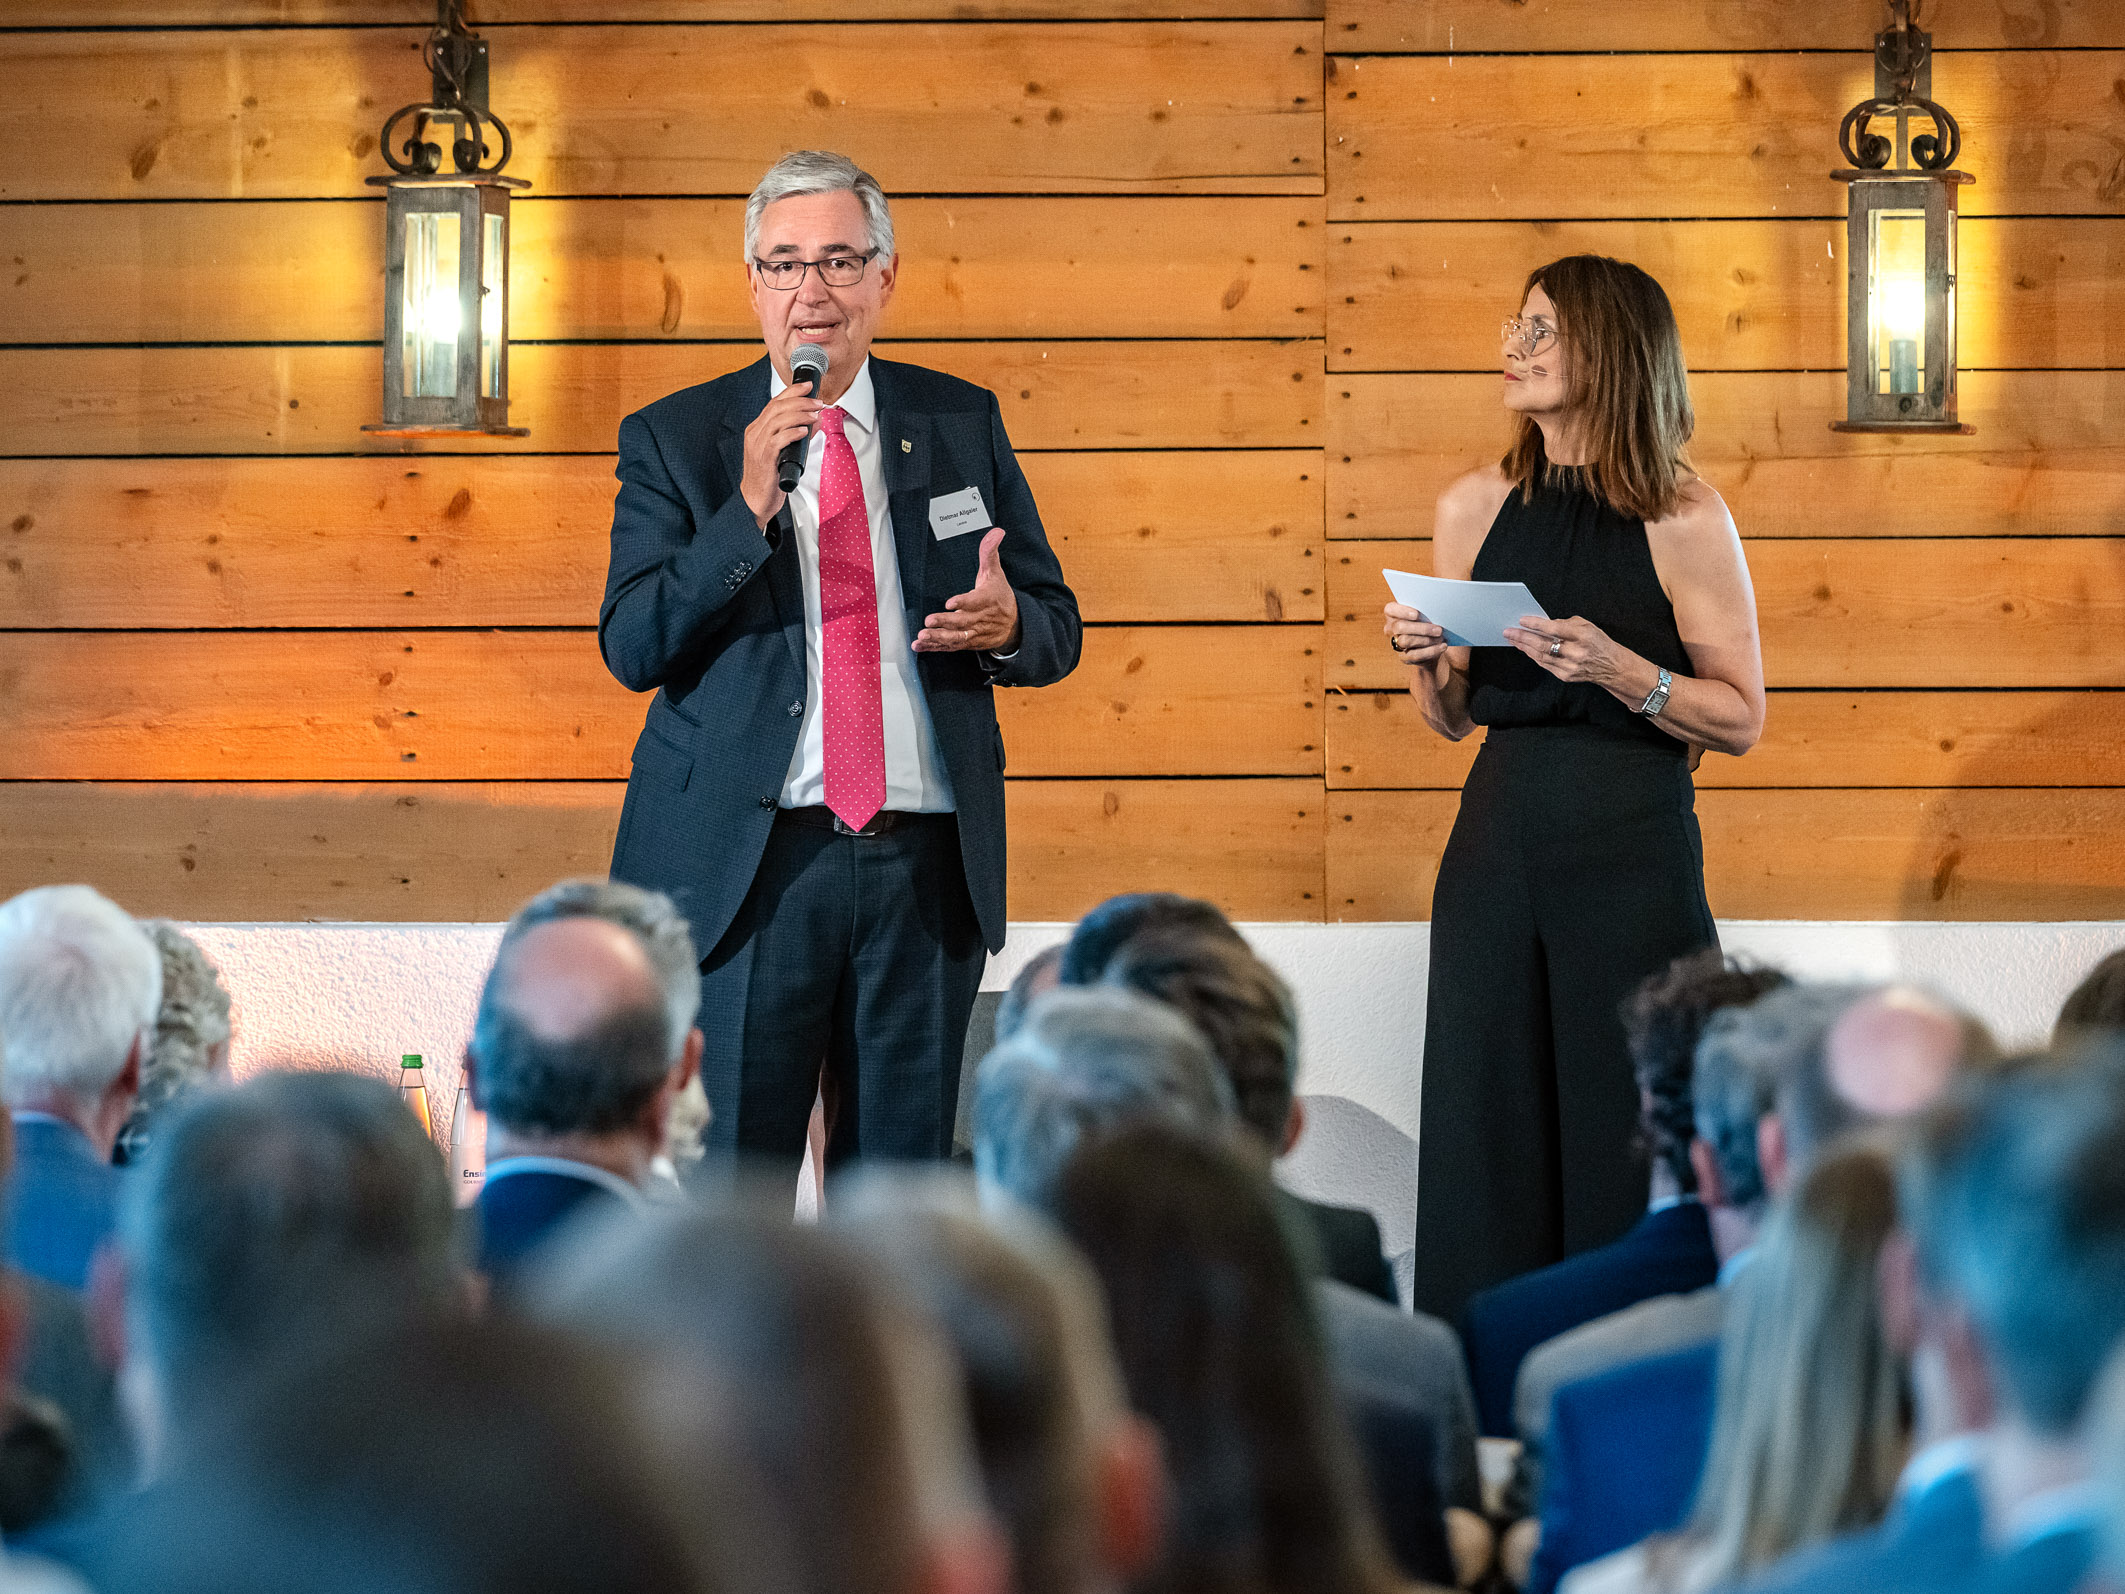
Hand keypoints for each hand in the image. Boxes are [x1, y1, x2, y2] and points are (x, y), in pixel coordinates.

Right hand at [739, 380, 824, 528]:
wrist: (755, 500)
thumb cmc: (768, 477)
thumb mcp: (782, 451)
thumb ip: (796, 435)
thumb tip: (816, 421)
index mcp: (757, 429)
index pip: (774, 402)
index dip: (792, 392)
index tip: (808, 386)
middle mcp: (755, 434)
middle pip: (777, 407)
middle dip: (800, 400)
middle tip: (817, 401)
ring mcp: (758, 445)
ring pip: (778, 420)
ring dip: (800, 414)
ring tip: (815, 414)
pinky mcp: (764, 458)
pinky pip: (778, 440)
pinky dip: (792, 432)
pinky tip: (804, 430)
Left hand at [915, 528, 1020, 652]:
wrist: (1014, 626)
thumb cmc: (1000, 596)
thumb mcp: (996, 573)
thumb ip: (990, 553)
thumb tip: (996, 532)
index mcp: (987, 600)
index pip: (976, 601)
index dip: (963, 602)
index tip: (950, 603)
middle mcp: (980, 619)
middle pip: (962, 622)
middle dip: (945, 622)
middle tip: (928, 621)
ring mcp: (973, 633)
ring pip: (956, 638)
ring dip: (938, 638)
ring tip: (923, 636)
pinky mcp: (967, 643)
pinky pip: (950, 647)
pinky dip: (934, 647)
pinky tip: (919, 646)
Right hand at [1383, 602, 1449, 665]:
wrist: (1431, 644)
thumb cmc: (1427, 622)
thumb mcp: (1425, 615)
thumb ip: (1425, 612)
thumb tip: (1435, 611)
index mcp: (1393, 614)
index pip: (1390, 610)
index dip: (1402, 611)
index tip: (1416, 614)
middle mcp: (1391, 629)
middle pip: (1400, 627)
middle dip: (1421, 628)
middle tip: (1438, 630)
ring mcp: (1395, 643)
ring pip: (1406, 641)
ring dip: (1426, 640)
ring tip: (1441, 638)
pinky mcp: (1403, 657)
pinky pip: (1415, 655)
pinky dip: (1431, 651)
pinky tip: (1442, 646)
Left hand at [1503, 614, 1633, 685]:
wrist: (1612, 666)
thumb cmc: (1598, 642)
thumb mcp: (1588, 625)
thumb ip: (1566, 623)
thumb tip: (1543, 624)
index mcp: (1583, 636)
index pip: (1556, 629)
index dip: (1537, 624)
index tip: (1523, 620)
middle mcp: (1577, 653)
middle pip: (1544, 644)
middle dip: (1523, 637)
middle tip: (1509, 631)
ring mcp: (1570, 666)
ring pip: (1541, 656)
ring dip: (1524, 647)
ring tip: (1512, 639)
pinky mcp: (1566, 676)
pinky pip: (1545, 664)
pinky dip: (1533, 655)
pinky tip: (1524, 648)